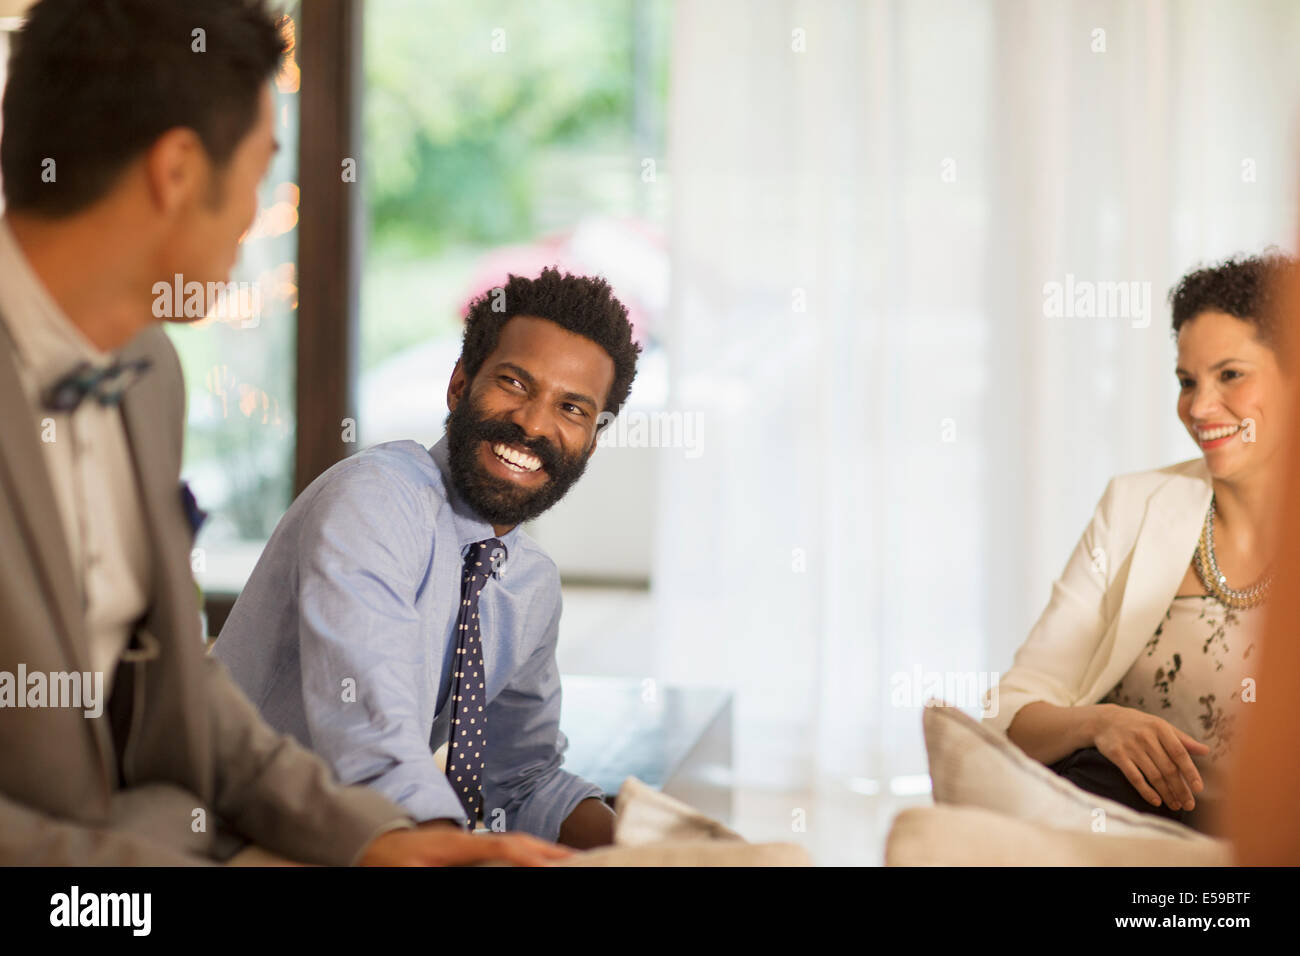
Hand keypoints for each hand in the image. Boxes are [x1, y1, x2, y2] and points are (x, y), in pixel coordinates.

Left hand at [359, 825, 574, 866]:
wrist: (373, 842)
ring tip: (570, 860)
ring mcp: (469, 842)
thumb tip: (468, 863)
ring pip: (515, 845)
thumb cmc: (387, 860)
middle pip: (517, 841)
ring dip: (543, 852)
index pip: (502, 846)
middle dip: (549, 850)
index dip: (528, 854)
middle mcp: (468, 839)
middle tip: (580, 859)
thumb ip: (435, 875)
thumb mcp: (407, 873)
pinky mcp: (468, 850)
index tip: (550, 864)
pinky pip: (506, 851)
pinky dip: (528, 855)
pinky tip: (539, 862)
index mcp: (456, 845)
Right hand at [1092, 704, 1210, 810]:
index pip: (1179, 753)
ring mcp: (1130, 746)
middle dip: (1180, 789)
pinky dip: (1146, 791)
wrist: (1104, 720)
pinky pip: (1134, 777)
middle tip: (1189, 804)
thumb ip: (1182, 739)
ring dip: (1166, 793)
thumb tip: (1206, 751)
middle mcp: (1146, 736)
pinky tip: (1156, 801)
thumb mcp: (1160, 726)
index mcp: (1160, 728)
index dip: (1190, 772)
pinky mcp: (1117, 755)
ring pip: (1153, 775)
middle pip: (1167, 768)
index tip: (1198, 789)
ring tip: (1175, 805)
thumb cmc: (1138, 724)